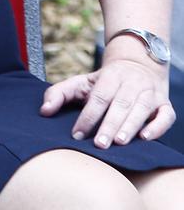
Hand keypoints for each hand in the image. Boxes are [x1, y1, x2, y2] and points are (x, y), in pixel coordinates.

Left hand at [40, 57, 174, 147]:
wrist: (137, 65)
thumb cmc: (104, 82)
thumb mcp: (81, 82)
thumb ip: (59, 93)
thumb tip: (43, 110)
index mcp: (110, 76)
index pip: (98, 97)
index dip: (88, 116)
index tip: (77, 134)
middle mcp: (131, 83)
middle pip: (119, 104)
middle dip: (109, 125)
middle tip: (99, 144)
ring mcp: (149, 93)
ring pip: (141, 109)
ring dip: (130, 126)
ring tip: (119, 142)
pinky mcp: (164, 104)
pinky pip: (166, 116)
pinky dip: (157, 126)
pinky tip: (145, 138)